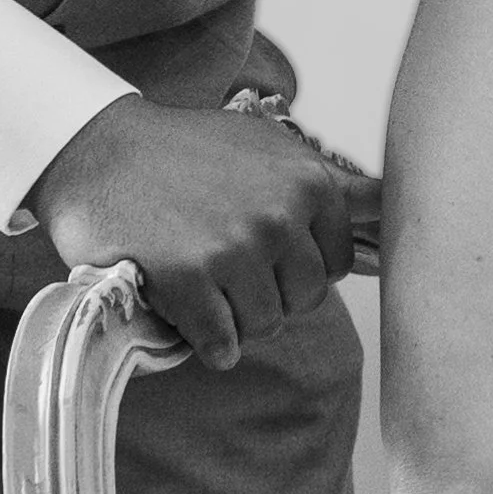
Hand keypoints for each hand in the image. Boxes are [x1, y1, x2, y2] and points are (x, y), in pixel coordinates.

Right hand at [28, 97, 354, 367]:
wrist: (98, 151)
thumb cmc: (185, 152)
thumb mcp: (269, 148)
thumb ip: (332, 183)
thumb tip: (394, 204)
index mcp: (309, 183)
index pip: (339, 263)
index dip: (299, 264)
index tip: (263, 248)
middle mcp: (281, 215)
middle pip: (305, 300)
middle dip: (270, 293)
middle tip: (226, 264)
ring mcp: (237, 248)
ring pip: (266, 326)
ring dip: (234, 316)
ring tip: (202, 277)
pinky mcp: (191, 280)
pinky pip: (222, 345)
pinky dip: (204, 338)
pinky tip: (183, 304)